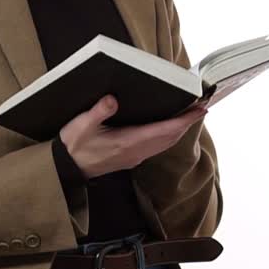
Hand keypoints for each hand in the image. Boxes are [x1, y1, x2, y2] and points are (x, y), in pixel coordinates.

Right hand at [58, 95, 207, 179]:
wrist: (67, 169)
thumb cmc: (74, 146)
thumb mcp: (81, 125)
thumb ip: (98, 112)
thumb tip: (113, 98)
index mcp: (128, 142)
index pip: (164, 131)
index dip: (185, 120)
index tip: (200, 109)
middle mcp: (136, 151)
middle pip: (170, 137)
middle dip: (187, 123)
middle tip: (202, 107)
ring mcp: (134, 156)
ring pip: (165, 143)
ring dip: (179, 130)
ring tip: (190, 114)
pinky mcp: (130, 157)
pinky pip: (157, 146)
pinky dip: (168, 135)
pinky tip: (169, 127)